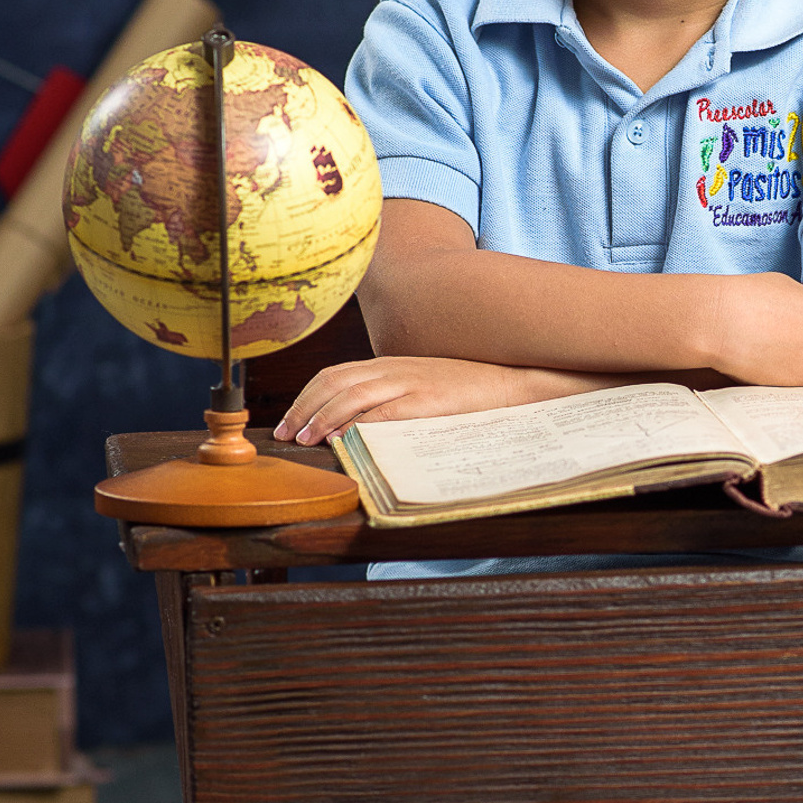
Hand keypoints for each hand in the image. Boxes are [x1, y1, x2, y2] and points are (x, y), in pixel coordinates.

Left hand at [275, 357, 536, 445]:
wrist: (516, 379)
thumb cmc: (471, 389)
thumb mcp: (425, 385)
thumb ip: (393, 397)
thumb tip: (360, 424)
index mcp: (391, 363)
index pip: (335, 375)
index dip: (306, 398)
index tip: (290, 422)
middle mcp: (395, 367)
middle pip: (334, 382)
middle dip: (303, 409)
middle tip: (286, 435)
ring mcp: (412, 380)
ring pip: (352, 394)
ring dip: (323, 418)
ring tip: (306, 439)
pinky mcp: (430, 399)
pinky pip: (386, 411)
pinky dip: (360, 424)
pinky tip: (344, 439)